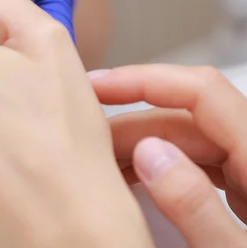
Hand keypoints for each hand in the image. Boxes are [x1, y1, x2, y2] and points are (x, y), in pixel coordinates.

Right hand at [90, 65, 246, 246]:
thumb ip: (198, 208)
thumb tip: (150, 154)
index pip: (202, 93)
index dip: (145, 80)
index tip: (97, 88)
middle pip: (188, 118)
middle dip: (132, 126)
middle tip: (87, 148)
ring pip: (189, 140)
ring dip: (142, 148)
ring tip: (103, 167)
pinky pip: (197, 164)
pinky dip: (160, 167)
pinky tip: (133, 180)